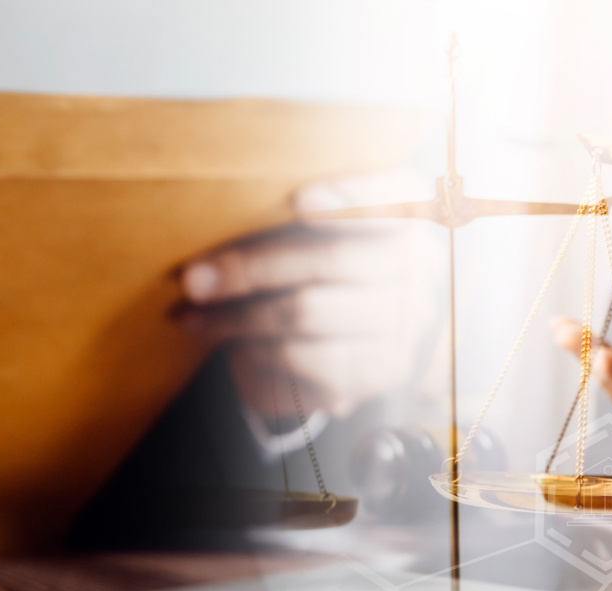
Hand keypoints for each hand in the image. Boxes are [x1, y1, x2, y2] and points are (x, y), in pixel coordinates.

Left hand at [175, 176, 433, 424]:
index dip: (351, 198)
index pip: (396, 197)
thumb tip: (213, 218)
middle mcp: (419, 267)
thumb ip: (291, 210)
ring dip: (236, 316)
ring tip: (193, 314)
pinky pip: (300, 357)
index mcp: (412, 213)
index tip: (299, 200)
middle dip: (251, 268)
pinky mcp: (377, 371)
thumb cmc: (325, 261)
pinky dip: (254, 350)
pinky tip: (232, 345)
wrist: (363, 335)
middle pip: (329, 261)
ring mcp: (403, 324)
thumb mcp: (321, 224)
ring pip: (305, 312)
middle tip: (192, 278)